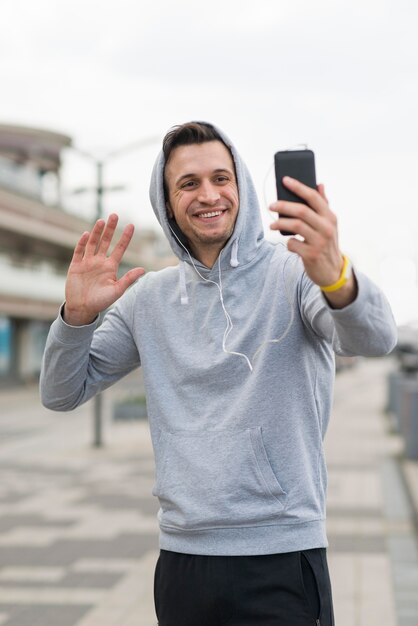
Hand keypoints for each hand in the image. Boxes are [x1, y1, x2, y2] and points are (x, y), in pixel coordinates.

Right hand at [64, 214, 144, 325]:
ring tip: (102, 221)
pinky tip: (87, 234)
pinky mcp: (76, 266)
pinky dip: (83, 243)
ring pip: (93, 243)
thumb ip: (128, 279)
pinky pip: (79, 251)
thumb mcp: (116, 291)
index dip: (125, 237)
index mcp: (110, 267)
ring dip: (97, 232)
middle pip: (106, 241)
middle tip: (115, 215)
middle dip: (110, 229)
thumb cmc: (100, 301)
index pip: (120, 248)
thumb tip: (143, 270)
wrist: (82, 309)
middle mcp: (99, 262)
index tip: (131, 225)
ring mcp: (87, 262)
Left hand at [269, 177, 356, 306]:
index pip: (314, 197)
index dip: (299, 187)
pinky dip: (288, 242)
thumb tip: (320, 184)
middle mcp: (327, 227)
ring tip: (272, 225)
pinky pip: (292, 244)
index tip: (285, 180)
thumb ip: (324, 205)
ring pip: (295, 226)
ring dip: (280, 223)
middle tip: (271, 205)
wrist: (333, 271)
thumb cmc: (327, 244)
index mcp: (330, 217)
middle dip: (283, 205)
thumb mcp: (329, 225)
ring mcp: (319, 241)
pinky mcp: (311, 255)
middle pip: (302, 210)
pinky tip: (289, 243)